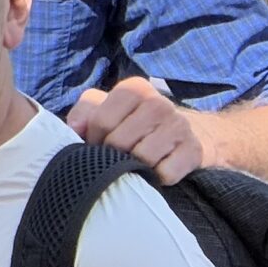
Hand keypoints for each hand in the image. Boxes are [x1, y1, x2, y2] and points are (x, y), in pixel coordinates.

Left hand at [68, 76, 205, 182]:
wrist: (184, 134)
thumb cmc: (134, 121)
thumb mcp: (106, 108)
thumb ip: (85, 111)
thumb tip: (73, 128)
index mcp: (134, 89)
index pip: (101, 120)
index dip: (94, 137)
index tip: (98, 142)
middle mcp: (159, 103)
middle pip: (119, 141)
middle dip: (111, 155)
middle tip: (115, 157)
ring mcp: (179, 126)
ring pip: (142, 158)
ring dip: (133, 167)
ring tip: (133, 163)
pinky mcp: (193, 151)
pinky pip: (165, 173)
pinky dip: (156, 178)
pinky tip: (155, 170)